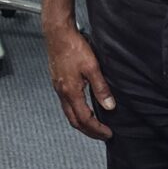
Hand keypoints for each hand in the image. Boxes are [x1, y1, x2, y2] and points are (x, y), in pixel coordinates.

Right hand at [44, 24, 114, 139]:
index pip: (84, 119)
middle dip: (89, 131)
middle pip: (74, 121)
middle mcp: (62, 93)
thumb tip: (109, 106)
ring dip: (82, 123)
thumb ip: (101, 88)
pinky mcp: (57, 82)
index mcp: (71, 91)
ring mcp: (58, 88)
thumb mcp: (92, 67)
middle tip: (102, 135)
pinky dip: (76, 112)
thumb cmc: (73, 47)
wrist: (57, 33)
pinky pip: (66, 104)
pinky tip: (83, 108)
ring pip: (69, 113)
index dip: (97, 129)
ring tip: (94, 125)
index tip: (108, 133)